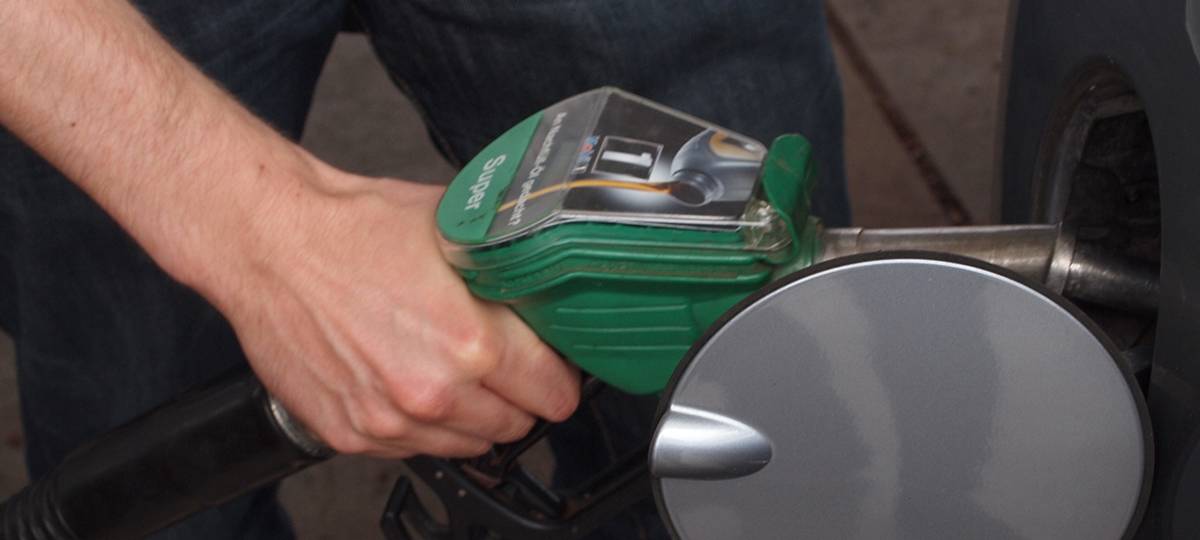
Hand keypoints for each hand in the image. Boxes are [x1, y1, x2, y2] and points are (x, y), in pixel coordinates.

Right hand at [207, 157, 580, 457]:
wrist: (268, 241)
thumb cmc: (353, 227)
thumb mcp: (456, 232)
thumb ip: (508, 271)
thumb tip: (546, 286)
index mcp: (470, 344)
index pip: (554, 394)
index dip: (559, 375)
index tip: (551, 365)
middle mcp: (432, 393)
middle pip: (516, 425)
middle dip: (517, 396)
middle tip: (503, 364)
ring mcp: (388, 422)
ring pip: (468, 446)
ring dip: (472, 416)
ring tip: (453, 372)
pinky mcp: (350, 434)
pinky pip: (413, 449)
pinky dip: (421, 425)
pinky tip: (408, 380)